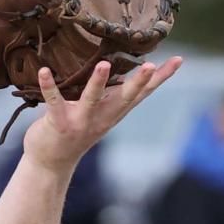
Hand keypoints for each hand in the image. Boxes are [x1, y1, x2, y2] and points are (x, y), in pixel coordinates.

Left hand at [23, 56, 183, 173]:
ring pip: (92, 99)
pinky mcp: (58, 123)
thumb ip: (109, 94)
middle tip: (151, 65)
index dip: (161, 78)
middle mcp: (102, 116)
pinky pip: (54, 102)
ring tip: (105, 64)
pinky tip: (44, 71)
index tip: (179, 60)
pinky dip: (48, 86)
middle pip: (126, 97)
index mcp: (114, 111)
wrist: (51, 163)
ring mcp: (81, 121)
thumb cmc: (75, 130)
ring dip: (99, 82)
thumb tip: (115, 63)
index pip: (143, 93)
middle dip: (139, 82)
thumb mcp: (98, 113)